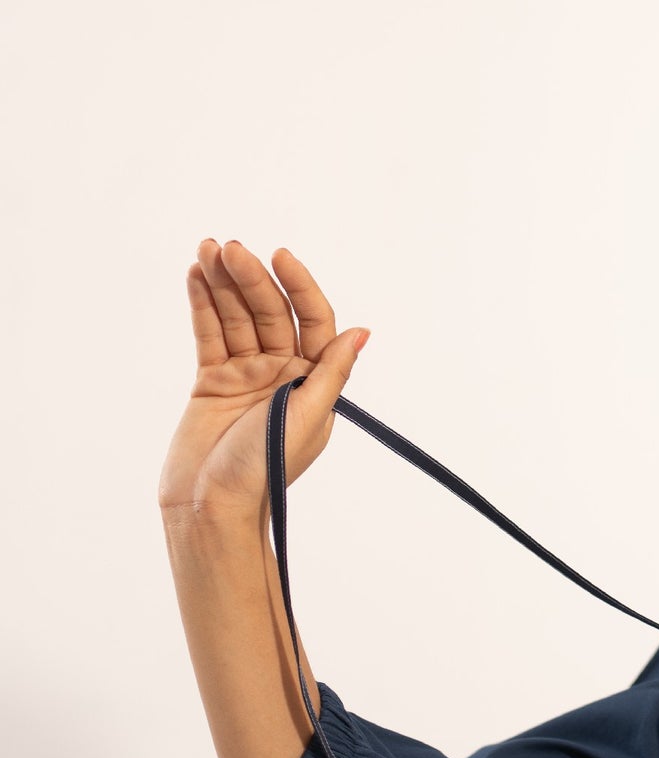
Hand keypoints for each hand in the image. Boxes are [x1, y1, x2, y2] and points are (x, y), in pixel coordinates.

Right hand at [157, 239, 369, 521]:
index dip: (299, 285)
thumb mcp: (305, 419)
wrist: (209, 509)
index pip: (313, 320)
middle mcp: (282, 372)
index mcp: (312, 381)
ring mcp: (245, 374)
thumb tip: (362, 332)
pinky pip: (210, 334)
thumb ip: (330, 374)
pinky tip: (196, 273)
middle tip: (227, 248)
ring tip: (206, 249)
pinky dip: (203, 304)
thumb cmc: (264, 472)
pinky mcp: (212, 380)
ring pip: (237, 317)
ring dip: (222, 282)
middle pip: (269, 312)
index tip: (279, 256)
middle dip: (250, 278)